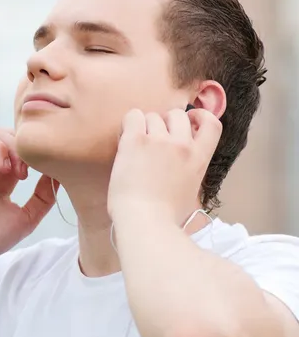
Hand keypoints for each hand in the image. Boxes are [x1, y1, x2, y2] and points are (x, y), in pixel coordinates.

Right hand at [0, 128, 55, 263]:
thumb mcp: (28, 218)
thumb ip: (43, 197)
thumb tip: (58, 176)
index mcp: (6, 181)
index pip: (24, 153)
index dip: (38, 155)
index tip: (47, 171)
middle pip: (13, 137)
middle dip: (28, 148)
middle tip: (33, 171)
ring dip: (14, 147)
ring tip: (19, 173)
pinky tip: (5, 170)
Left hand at [107, 108, 221, 223]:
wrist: (144, 221)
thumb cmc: (166, 217)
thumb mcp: (190, 193)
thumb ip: (189, 174)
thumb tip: (183, 171)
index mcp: (199, 159)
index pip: (212, 124)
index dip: (200, 117)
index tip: (189, 121)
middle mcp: (182, 145)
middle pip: (177, 115)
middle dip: (165, 122)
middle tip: (153, 139)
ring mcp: (159, 141)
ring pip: (152, 116)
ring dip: (144, 127)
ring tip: (136, 146)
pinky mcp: (136, 141)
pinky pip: (132, 116)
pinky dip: (128, 124)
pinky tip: (125, 138)